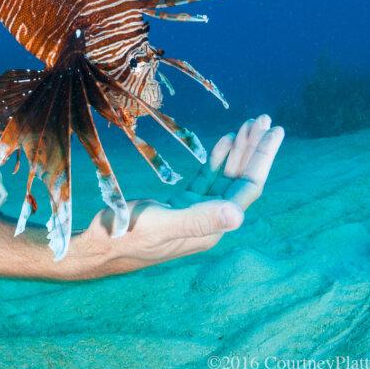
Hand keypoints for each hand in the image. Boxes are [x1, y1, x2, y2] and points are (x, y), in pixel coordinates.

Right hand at [77, 115, 283, 275]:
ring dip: (237, 151)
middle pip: (239, 180)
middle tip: (264, 120)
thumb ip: (198, 220)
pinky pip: (206, 179)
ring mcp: (194, 212)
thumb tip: (238, 214)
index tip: (273, 132)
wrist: (96, 248)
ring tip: (249, 125)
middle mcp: (209, 220)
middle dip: (253, 150)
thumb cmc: (124, 236)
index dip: (261, 159)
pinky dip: (215, 159)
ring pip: (224, 177)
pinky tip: (224, 142)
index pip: (245, 188)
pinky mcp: (178, 206)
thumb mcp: (160, 224)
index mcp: (212, 226)